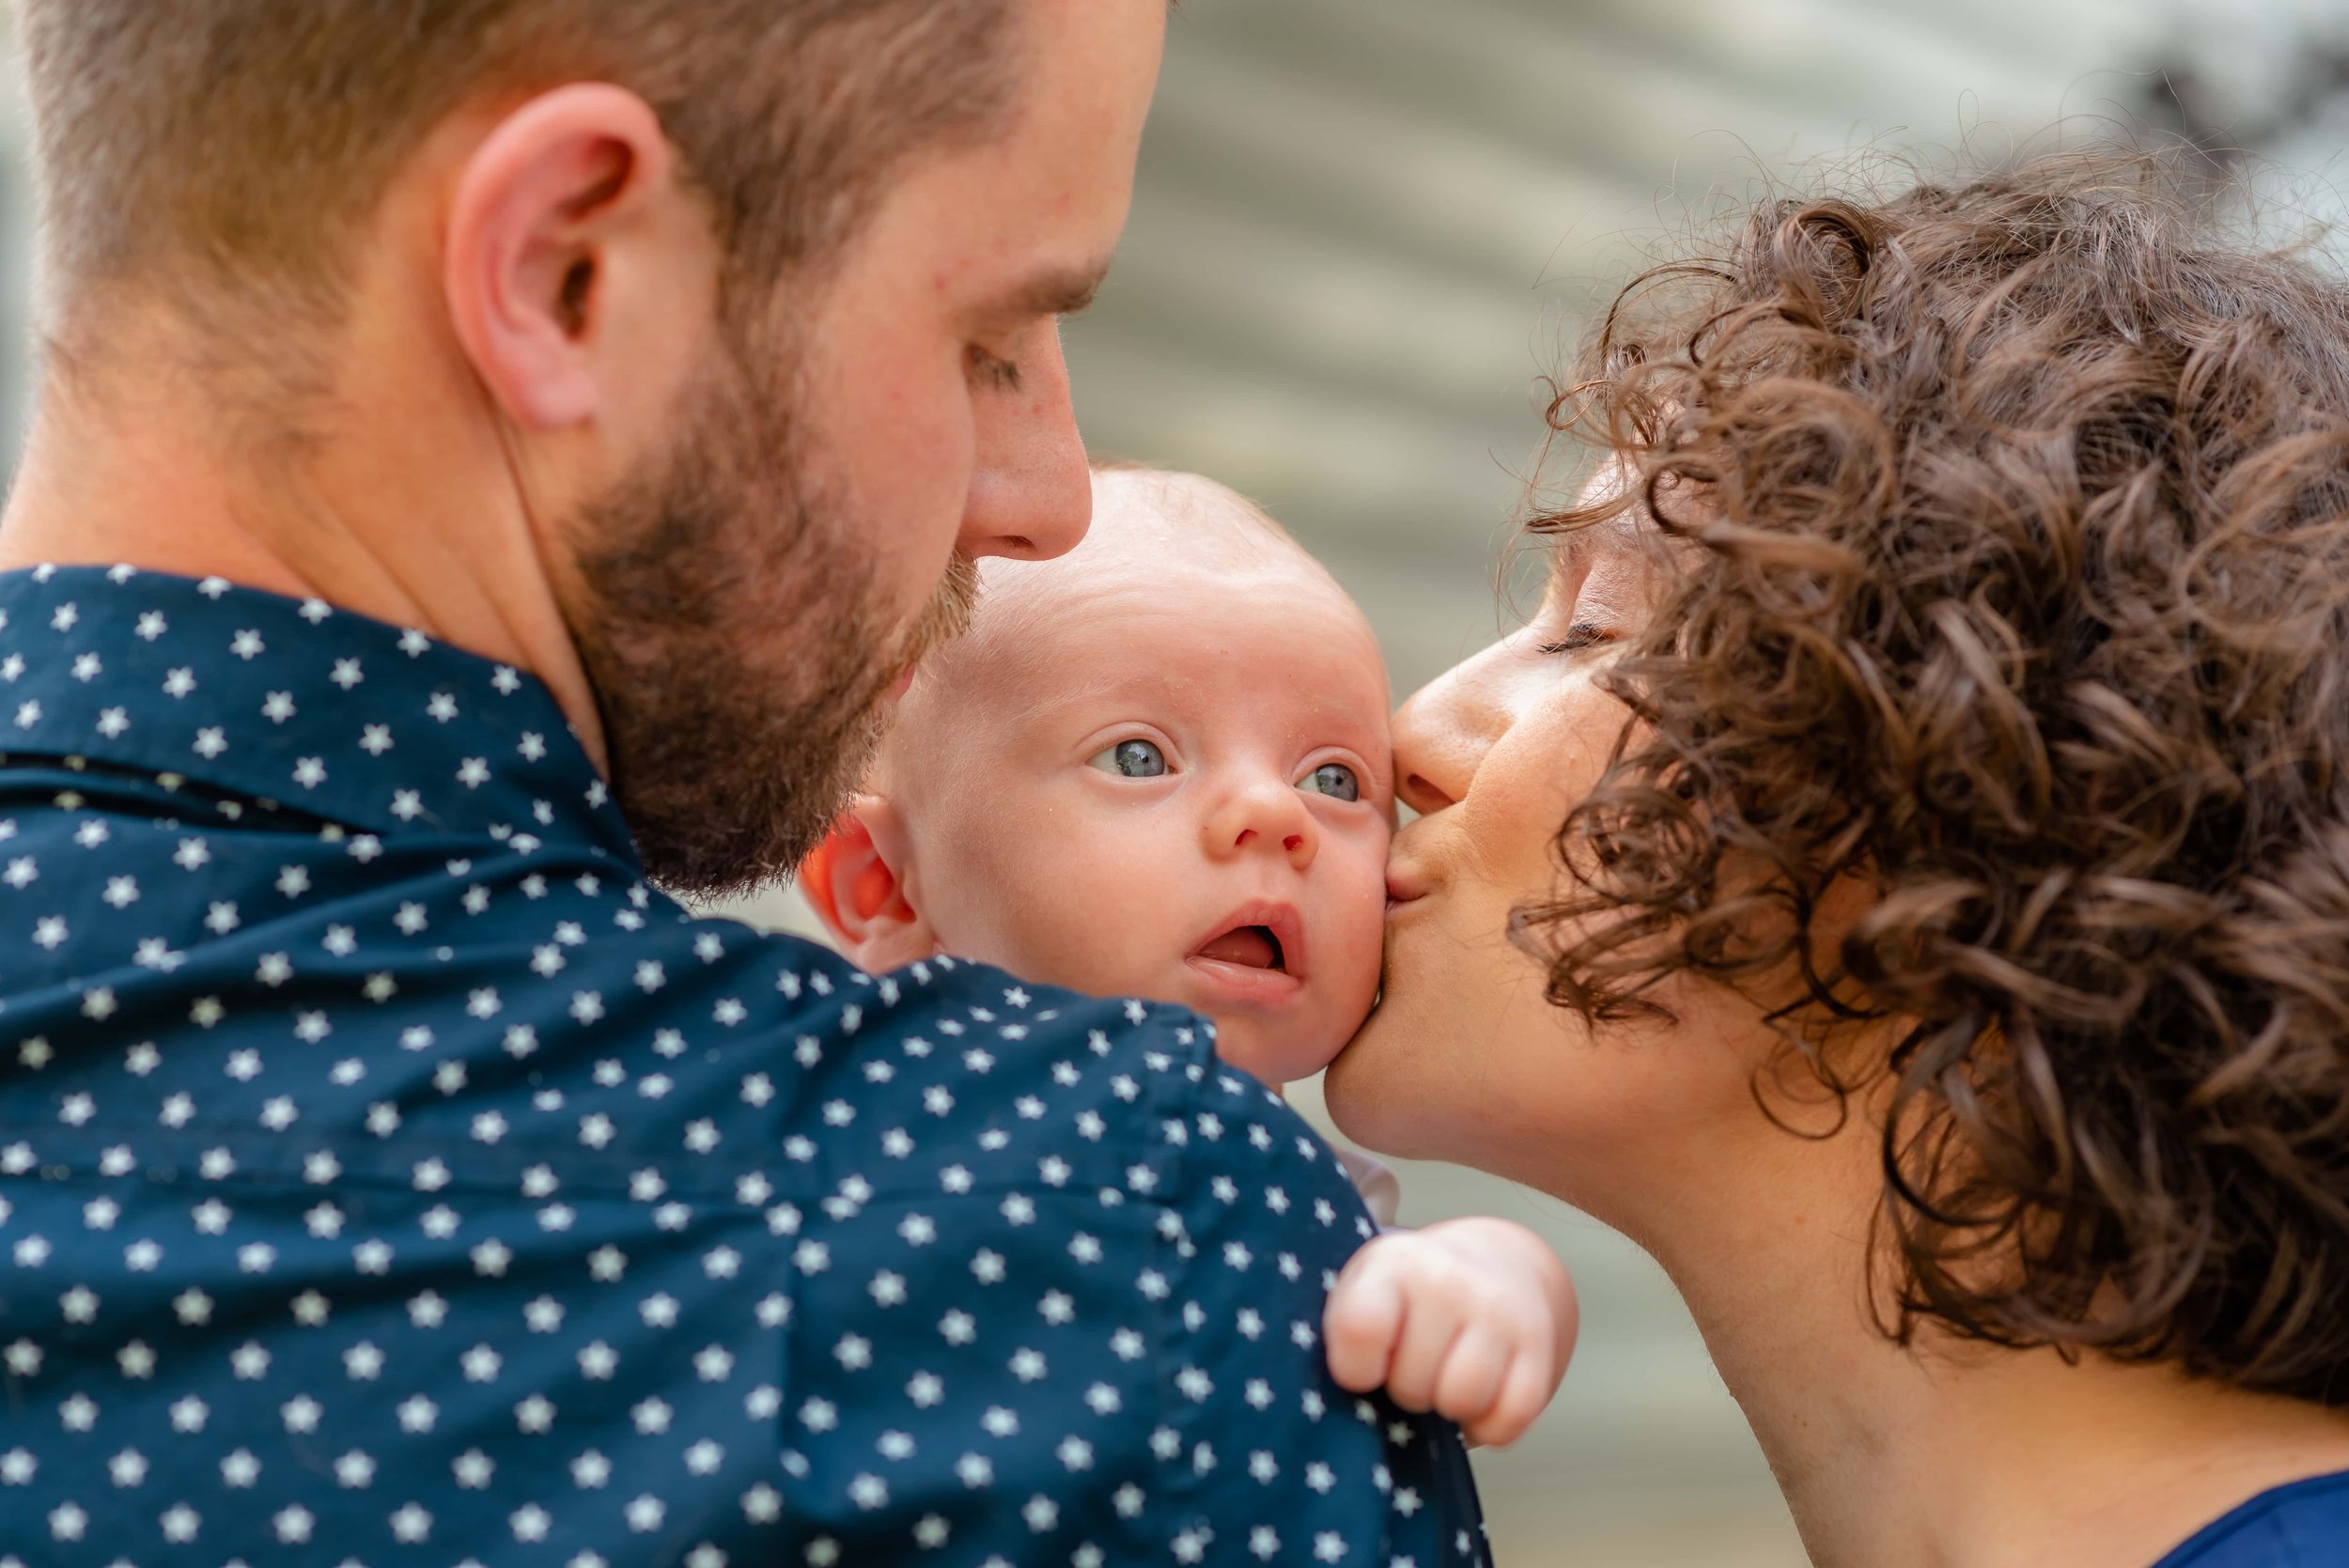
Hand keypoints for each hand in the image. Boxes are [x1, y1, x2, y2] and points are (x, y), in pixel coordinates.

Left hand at [1322, 1215, 1577, 1447]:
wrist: (1498, 1261)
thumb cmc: (1412, 1295)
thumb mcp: (1367, 1290)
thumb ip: (1347, 1337)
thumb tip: (1339, 1411)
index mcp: (1393, 1263)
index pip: (1361, 1330)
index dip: (1355, 1370)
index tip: (1362, 1369)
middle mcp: (1448, 1279)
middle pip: (1412, 1384)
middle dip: (1406, 1390)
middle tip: (1412, 1365)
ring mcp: (1498, 1310)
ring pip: (1462, 1401)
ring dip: (1448, 1408)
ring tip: (1443, 1378)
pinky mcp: (1538, 1343)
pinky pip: (1509, 1417)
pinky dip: (1490, 1425)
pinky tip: (1480, 1398)